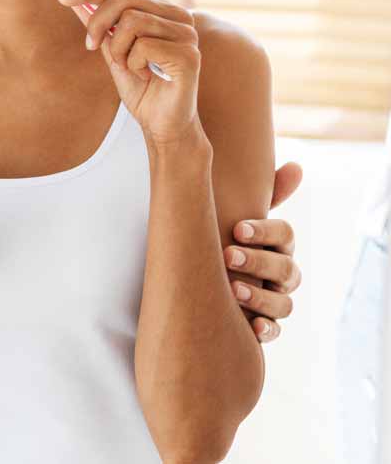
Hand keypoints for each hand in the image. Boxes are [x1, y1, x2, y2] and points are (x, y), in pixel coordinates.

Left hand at [59, 0, 200, 146]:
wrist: (161, 124)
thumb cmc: (141, 89)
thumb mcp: (113, 53)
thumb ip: (100, 27)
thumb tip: (75, 1)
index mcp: (163, 12)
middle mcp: (180, 17)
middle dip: (98, 21)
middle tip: (90, 45)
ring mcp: (187, 34)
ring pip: (132, 21)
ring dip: (118, 49)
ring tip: (128, 67)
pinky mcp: (189, 55)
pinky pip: (144, 46)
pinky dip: (134, 64)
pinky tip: (146, 76)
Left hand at [224, 161, 303, 342]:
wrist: (200, 274)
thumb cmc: (223, 235)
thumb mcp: (234, 213)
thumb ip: (262, 193)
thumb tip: (297, 166)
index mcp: (277, 243)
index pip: (284, 234)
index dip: (264, 231)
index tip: (237, 228)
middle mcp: (282, 271)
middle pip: (285, 269)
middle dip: (258, 262)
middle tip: (228, 256)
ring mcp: (274, 299)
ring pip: (284, 302)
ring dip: (261, 297)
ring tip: (233, 290)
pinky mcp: (262, 322)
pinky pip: (275, 330)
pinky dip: (267, 329)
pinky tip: (253, 327)